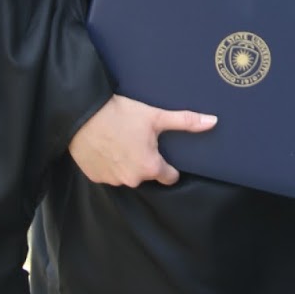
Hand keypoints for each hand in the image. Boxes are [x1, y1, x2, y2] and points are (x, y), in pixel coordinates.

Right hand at [67, 92, 216, 186]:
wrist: (81, 113)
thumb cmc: (120, 114)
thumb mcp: (155, 116)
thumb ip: (185, 122)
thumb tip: (213, 122)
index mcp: (150, 167)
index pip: (169, 177)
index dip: (168, 164)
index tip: (161, 152)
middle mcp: (132, 179)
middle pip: (147, 175)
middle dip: (145, 161)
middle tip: (137, 140)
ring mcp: (112, 180)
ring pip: (126, 175)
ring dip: (126, 164)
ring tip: (120, 141)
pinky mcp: (95, 176)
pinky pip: (108, 174)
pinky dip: (109, 164)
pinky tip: (106, 147)